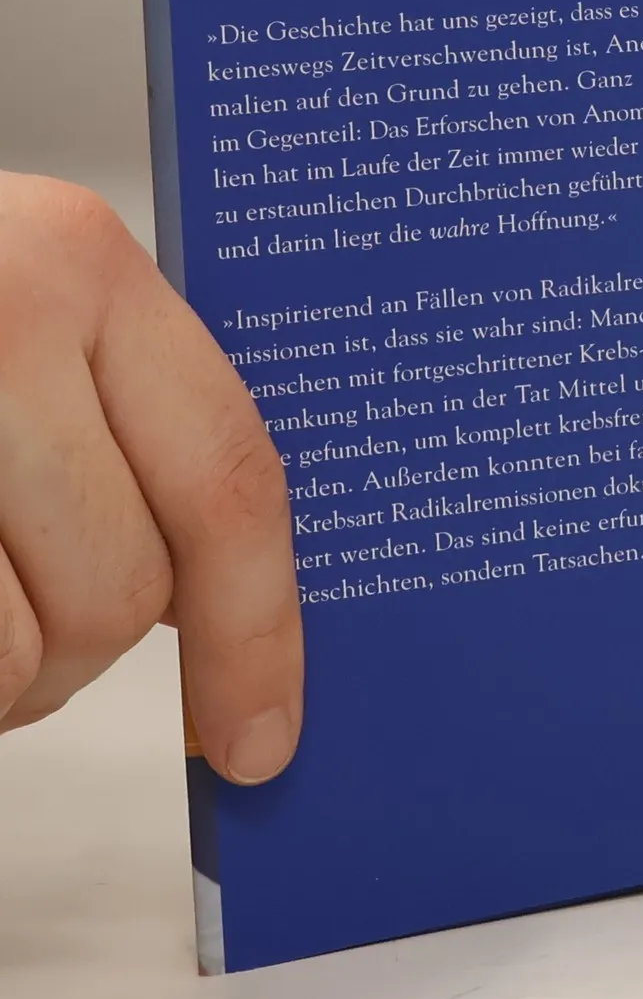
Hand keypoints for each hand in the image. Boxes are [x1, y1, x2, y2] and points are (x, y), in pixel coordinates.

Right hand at [0, 174, 301, 781]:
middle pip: (122, 590)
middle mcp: (0, 313)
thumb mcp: (19, 304)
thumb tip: (217, 599)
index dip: (257, 630)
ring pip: (18, 652)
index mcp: (75, 260)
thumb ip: (112, 414)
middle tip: (22, 631)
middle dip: (81, 653)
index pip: (228, 477)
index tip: (261, 737)